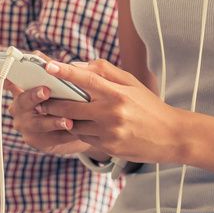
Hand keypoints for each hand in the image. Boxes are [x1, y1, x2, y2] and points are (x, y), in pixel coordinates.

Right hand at [0, 60, 96, 157]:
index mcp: (19, 92)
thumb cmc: (59, 101)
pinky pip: (51, 138)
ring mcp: (26, 127)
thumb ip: (46, 70)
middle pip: (23, 101)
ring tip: (68, 120)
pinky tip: (74, 131)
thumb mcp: (53, 85)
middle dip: (34, 95)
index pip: (6, 80)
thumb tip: (39, 56)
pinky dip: (64, 134)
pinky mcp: (38, 142)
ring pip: (38, 123)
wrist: (69, 130)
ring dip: (53, 121)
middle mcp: (18, 109)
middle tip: (46, 90)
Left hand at [33, 59, 185, 164]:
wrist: (172, 136)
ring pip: (74, 125)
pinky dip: (78, 131)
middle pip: (70, 107)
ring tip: (55, 112)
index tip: (48, 66)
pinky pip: (85, 138)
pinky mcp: (109, 147)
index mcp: (116, 93)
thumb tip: (79, 64)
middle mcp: (111, 113)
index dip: (64, 72)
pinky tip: (76, 125)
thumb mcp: (132, 83)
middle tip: (41, 98)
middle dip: (52, 103)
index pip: (85, 78)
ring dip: (63, 119)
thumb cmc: (150, 105)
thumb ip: (105, 71)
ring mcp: (109, 132)